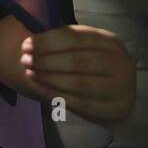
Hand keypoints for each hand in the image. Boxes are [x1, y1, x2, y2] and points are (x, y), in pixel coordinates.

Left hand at [20, 25, 134, 123]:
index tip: (25, 46)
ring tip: (30, 74)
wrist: (118, 91)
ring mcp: (122, 87)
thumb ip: (60, 43)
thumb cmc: (92, 63)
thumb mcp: (81, 46)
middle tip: (24, 62)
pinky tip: (41, 90)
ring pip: (80, 83)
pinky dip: (58, 96)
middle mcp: (121, 62)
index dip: (47, 41)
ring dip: (50, 79)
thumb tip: (29, 45)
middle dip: (47, 61)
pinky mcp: (117, 109)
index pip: (75, 38)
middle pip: (78, 61)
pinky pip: (82, 104)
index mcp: (110, 41)